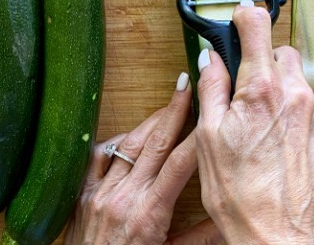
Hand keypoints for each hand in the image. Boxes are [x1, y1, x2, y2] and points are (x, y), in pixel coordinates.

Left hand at [64, 73, 202, 244]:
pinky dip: (114, 142)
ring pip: (127, 145)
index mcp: (150, 214)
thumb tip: (231, 219)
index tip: (207, 109)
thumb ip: (201, 237)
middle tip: (186, 85)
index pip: (181, 163)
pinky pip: (96, 157)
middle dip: (172, 111)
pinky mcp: (81, 194)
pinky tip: (128, 135)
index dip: (196, 133)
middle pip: (154, 143)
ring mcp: (99, 192)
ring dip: (148, 122)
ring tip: (166, 104)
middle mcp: (124, 197)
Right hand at [194, 5, 313, 243]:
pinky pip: (307, 106)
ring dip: (275, 89)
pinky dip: (290, 112)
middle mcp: (295, 95)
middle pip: (280, 53)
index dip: (243, 18)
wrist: (278, 234)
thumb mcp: (208, 136)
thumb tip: (209, 60)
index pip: (257, 27)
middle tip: (239, 89)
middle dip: (259, 62)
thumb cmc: (238, 193)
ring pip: (295, 81)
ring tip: (254, 124)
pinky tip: (273, 140)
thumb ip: (211, 88)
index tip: (236, 19)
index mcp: (262, 90)